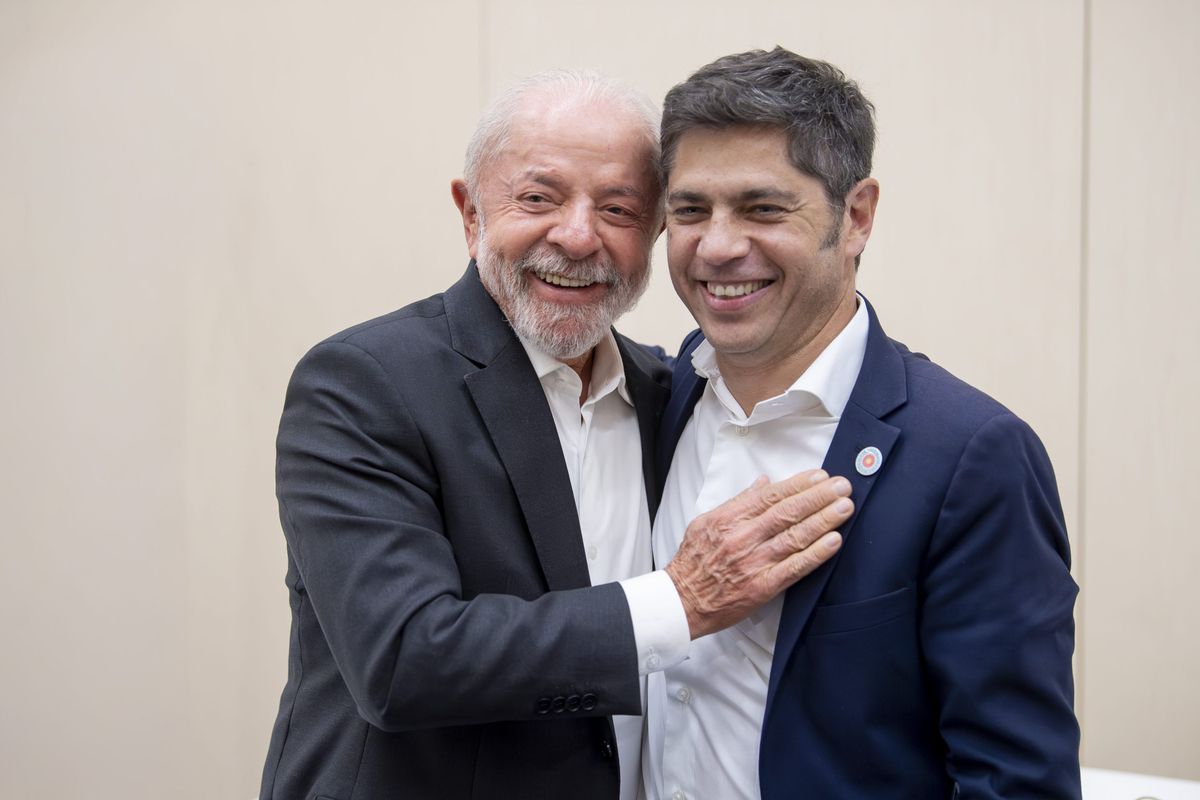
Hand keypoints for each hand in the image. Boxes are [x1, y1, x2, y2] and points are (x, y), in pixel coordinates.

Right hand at [664, 470, 851, 638]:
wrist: (680, 600)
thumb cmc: (693, 562)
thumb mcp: (707, 522)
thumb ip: (737, 502)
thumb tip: (763, 484)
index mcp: (729, 519)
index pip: (770, 496)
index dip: (798, 484)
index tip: (819, 476)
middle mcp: (742, 537)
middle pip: (787, 512)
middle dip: (818, 496)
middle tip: (842, 486)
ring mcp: (753, 562)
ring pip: (795, 536)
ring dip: (824, 520)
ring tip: (844, 507)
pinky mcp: (762, 587)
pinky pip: (794, 567)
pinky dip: (816, 553)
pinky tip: (833, 541)